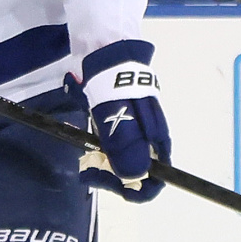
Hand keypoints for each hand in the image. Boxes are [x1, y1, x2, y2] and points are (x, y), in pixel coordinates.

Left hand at [79, 46, 170, 200]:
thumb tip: (133, 176)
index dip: (135, 190)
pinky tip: (87, 141)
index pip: (156, 181)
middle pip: (137, 176)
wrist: (106, 51)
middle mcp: (149, 141)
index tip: (109, 183)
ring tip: (84, 156)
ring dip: (103, 165)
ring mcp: (136, 133)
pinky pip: (114, 148)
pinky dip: (100, 151)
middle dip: (112, 178)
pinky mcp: (122, 125)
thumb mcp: (116, 112)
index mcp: (155, 140)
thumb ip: (125, 143)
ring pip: (123, 163)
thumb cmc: (114, 81)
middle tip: (88, 169)